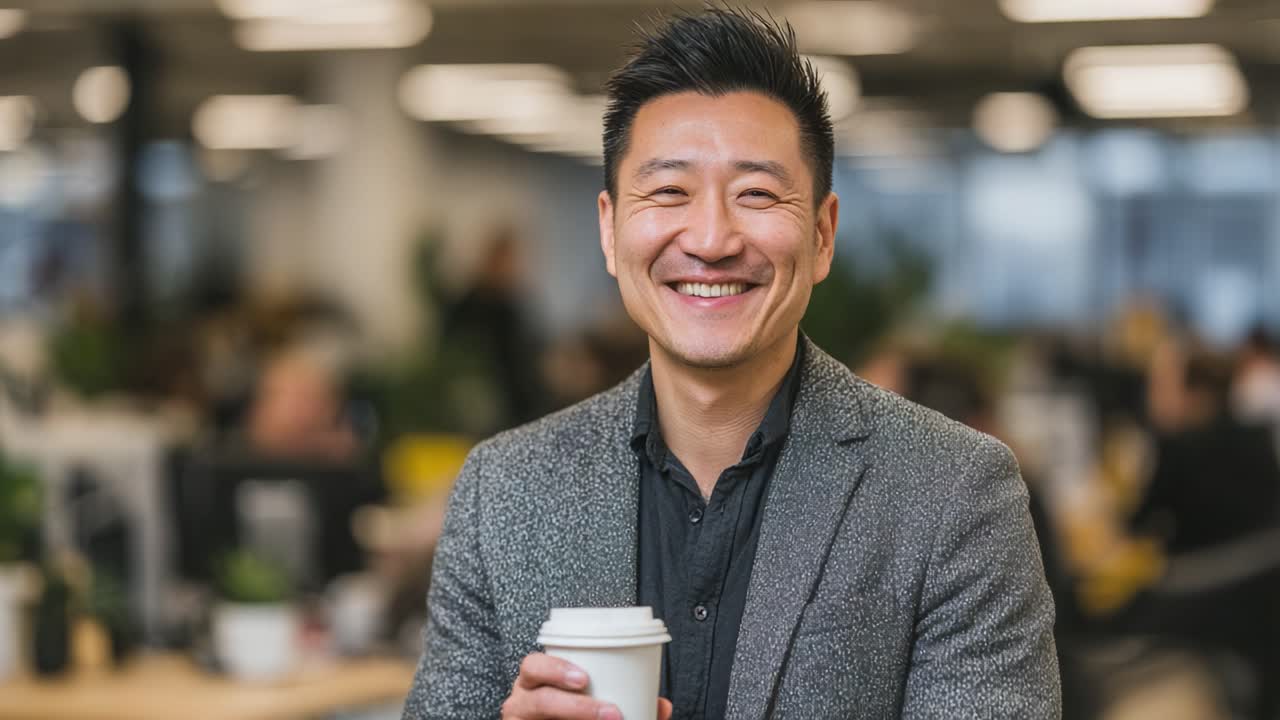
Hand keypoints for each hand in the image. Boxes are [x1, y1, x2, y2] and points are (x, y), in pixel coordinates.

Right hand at [501, 652, 672, 718]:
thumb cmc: (572, 709)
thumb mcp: (597, 700)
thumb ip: (631, 702)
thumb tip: (663, 706)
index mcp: (537, 680)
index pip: (534, 665)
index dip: (555, 668)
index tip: (584, 678)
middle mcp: (523, 700)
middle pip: (537, 699)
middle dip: (574, 707)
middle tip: (610, 712)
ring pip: (538, 714)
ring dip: (573, 717)